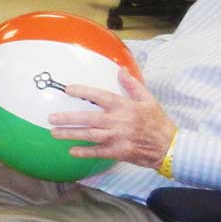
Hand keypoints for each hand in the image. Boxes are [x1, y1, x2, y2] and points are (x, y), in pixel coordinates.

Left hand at [48, 67, 176, 168]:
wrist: (169, 146)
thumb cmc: (157, 122)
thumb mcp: (148, 99)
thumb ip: (132, 85)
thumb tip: (121, 69)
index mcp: (124, 106)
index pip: (100, 96)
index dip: (83, 92)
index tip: (67, 89)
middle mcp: (118, 121)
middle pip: (89, 118)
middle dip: (68, 118)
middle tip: (51, 117)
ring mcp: (117, 138)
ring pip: (89, 135)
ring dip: (71, 134)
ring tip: (54, 132)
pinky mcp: (118, 152)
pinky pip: (98, 152)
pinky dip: (85, 152)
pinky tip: (72, 151)